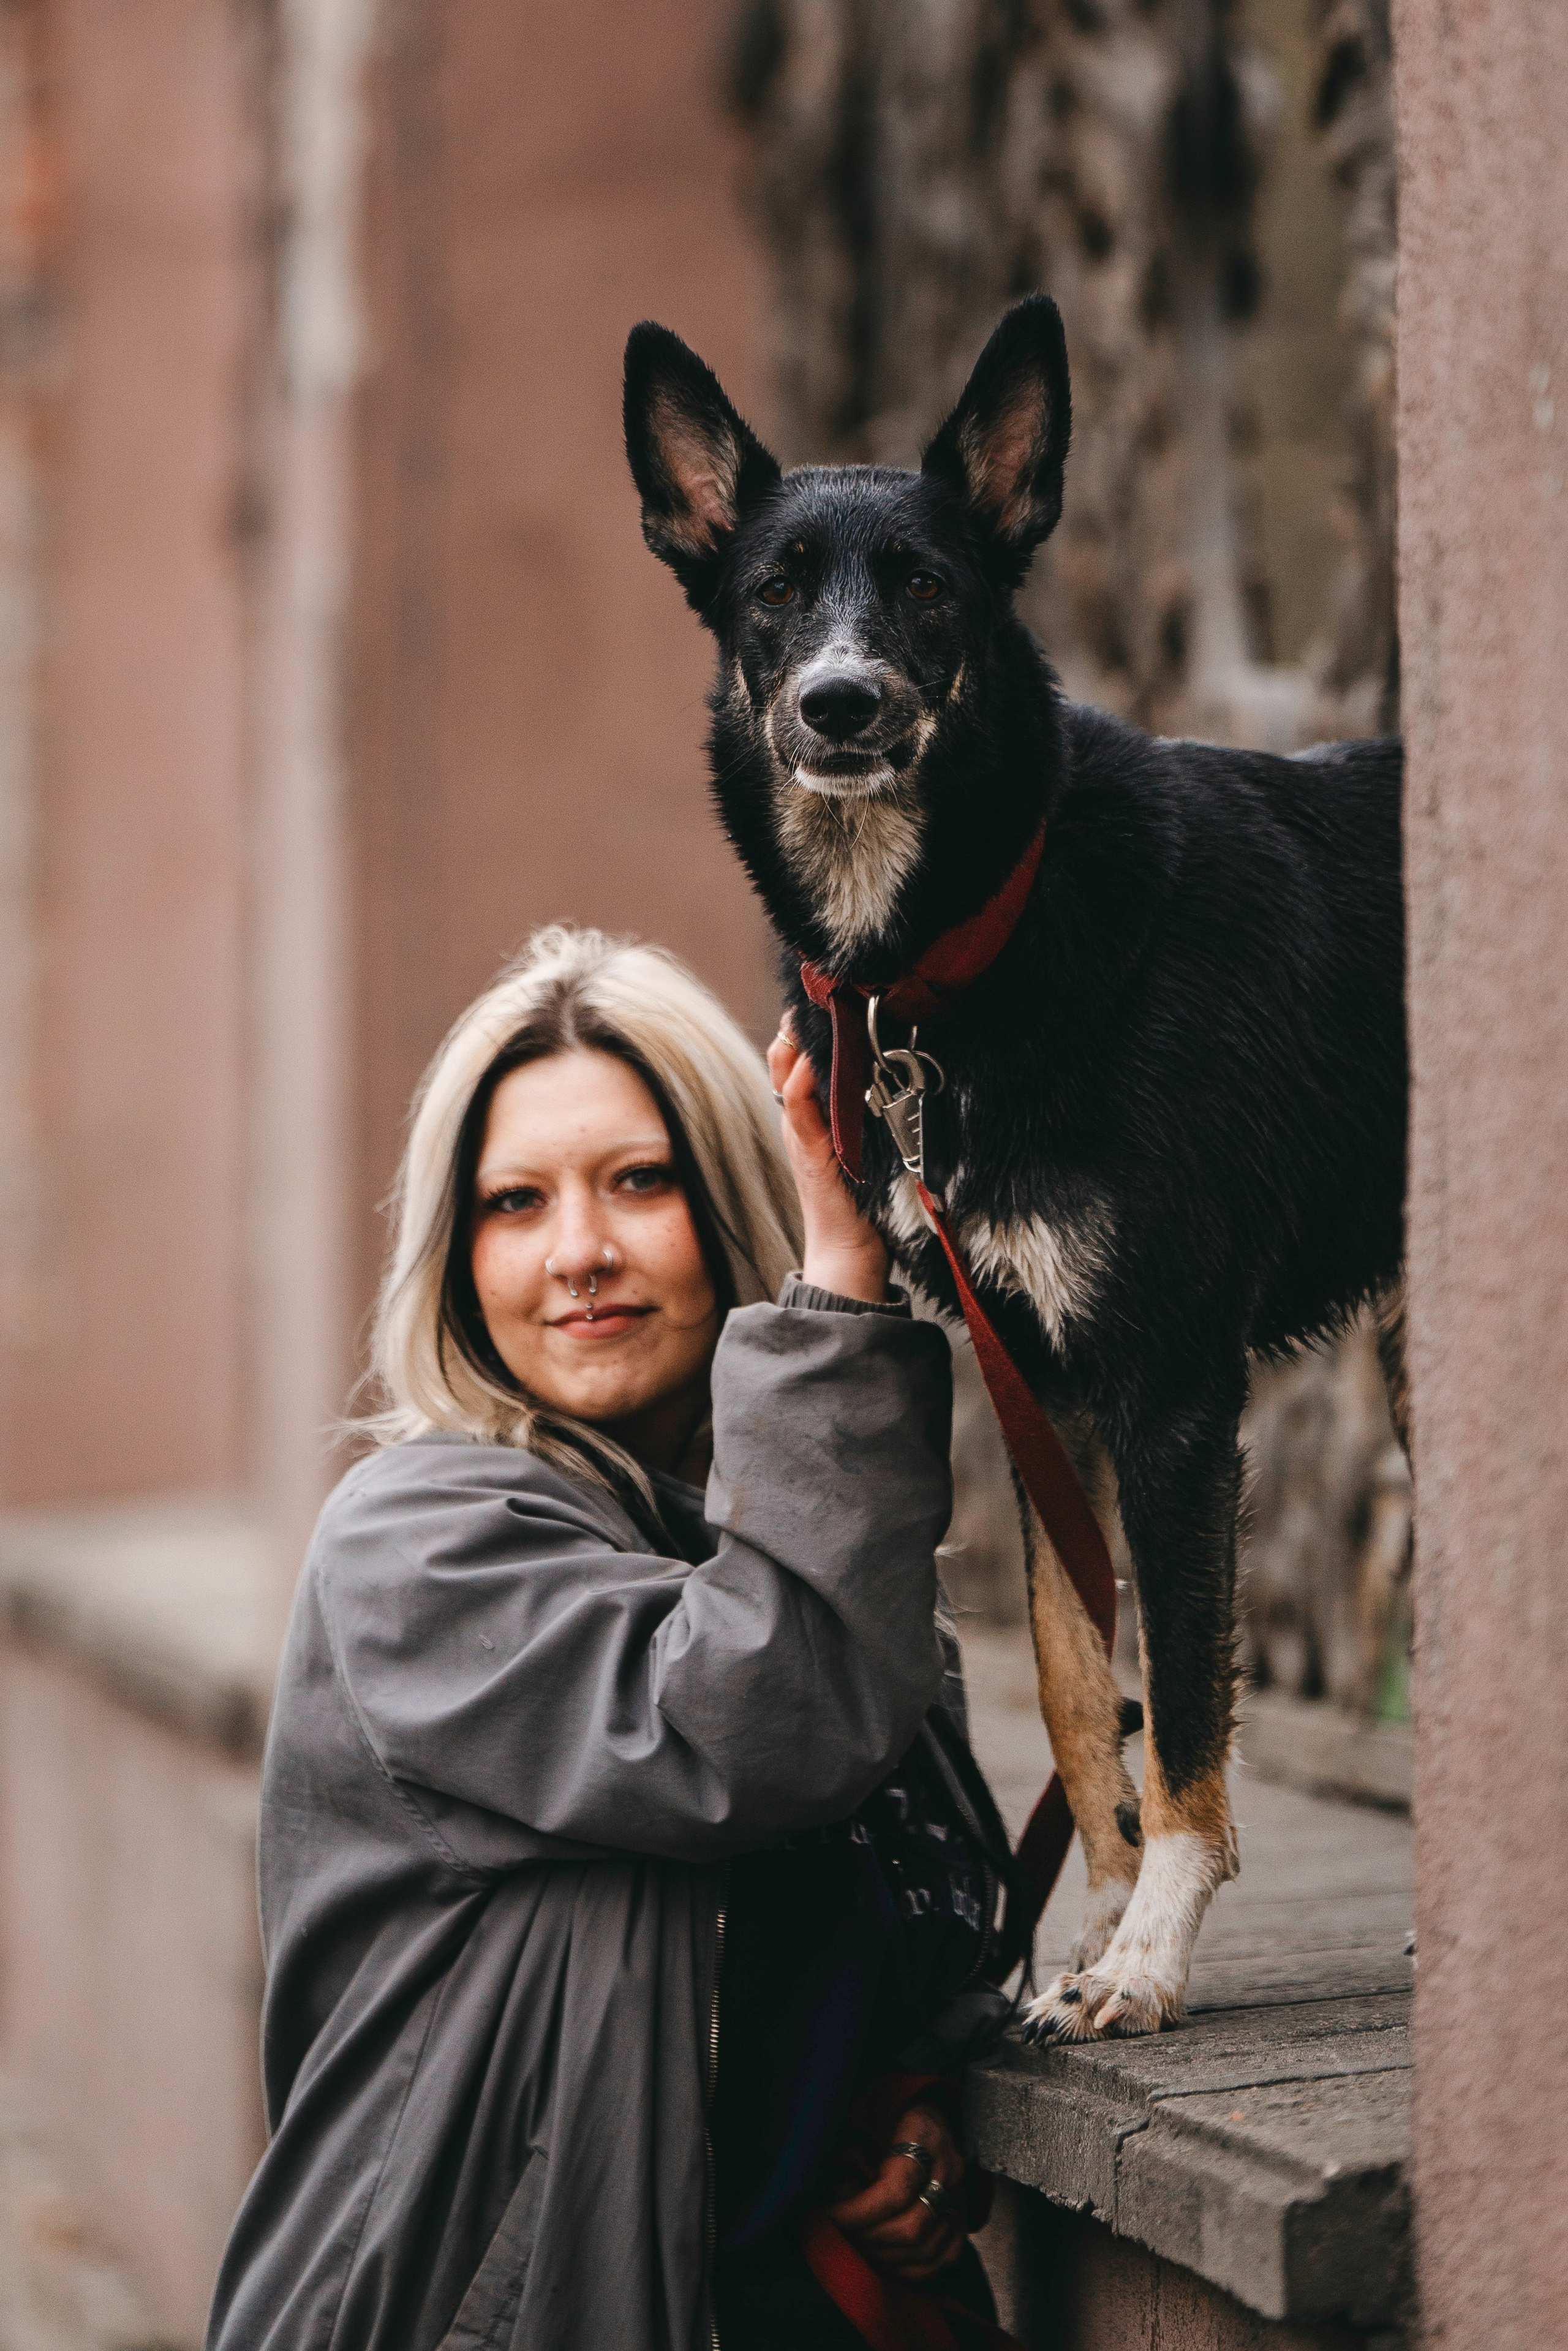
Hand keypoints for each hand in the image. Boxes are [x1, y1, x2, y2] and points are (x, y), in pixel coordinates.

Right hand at [768, 1018, 888, 1304]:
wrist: (850, 1252)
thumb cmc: (866, 1203)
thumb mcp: (869, 1146)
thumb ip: (872, 1114)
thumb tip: (904, 1076)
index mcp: (811, 1115)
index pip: (795, 1055)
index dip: (807, 1023)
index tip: (835, 997)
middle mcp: (798, 1119)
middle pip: (781, 1053)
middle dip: (801, 1020)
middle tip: (832, 994)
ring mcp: (799, 1132)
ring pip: (784, 1068)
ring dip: (805, 1037)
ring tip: (831, 1011)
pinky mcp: (808, 1149)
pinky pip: (797, 1101)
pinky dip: (808, 1074)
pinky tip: (828, 1055)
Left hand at [826, 2102, 965, 2283]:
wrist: (927, 2111)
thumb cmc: (886, 2115)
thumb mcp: (863, 2120)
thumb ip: (850, 2157)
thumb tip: (836, 2198)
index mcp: (924, 2134)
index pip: (896, 2188)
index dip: (859, 2211)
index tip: (830, 2216)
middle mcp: (949, 2168)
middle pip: (913, 2226)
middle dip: (868, 2238)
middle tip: (840, 2235)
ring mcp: (961, 2196)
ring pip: (926, 2248)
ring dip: (883, 2256)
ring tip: (856, 2245)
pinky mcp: (964, 2218)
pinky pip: (941, 2259)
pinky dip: (907, 2267)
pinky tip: (882, 2257)